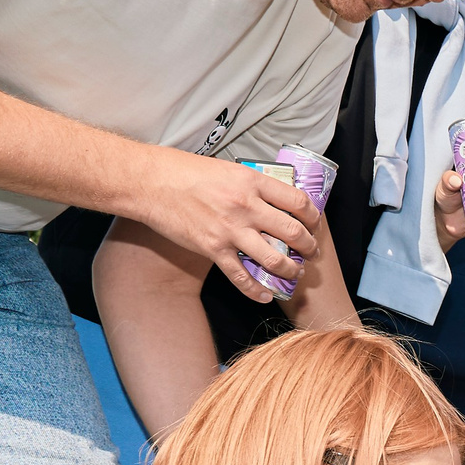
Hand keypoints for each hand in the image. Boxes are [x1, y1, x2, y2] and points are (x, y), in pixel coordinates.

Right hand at [137, 151, 319, 302]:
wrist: (150, 182)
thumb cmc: (184, 171)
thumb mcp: (226, 168)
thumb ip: (250, 184)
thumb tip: (272, 195)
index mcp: (252, 181)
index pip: (297, 201)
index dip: (313, 215)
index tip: (314, 222)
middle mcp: (246, 206)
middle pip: (292, 232)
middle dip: (309, 246)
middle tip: (312, 252)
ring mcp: (230, 230)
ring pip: (273, 259)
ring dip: (290, 270)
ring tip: (295, 272)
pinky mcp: (213, 249)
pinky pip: (241, 277)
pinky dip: (256, 291)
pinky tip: (265, 296)